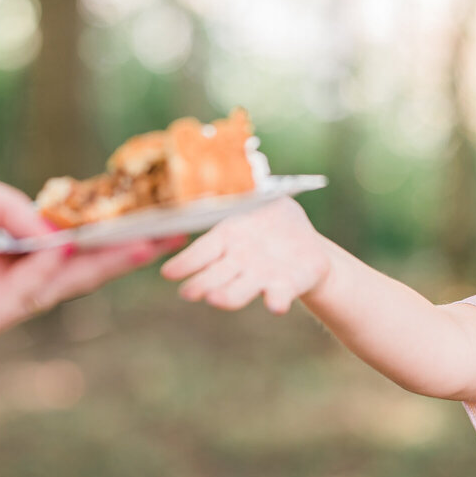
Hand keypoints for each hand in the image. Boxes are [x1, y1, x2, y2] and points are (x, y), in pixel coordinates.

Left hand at [0, 170, 183, 347]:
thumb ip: (15, 209)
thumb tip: (58, 227)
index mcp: (10, 254)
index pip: (70, 250)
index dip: (109, 238)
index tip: (151, 221)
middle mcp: (7, 286)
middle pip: (75, 275)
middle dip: (120, 258)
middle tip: (165, 239)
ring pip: (54, 291)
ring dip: (92, 267)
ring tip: (130, 242)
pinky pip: (18, 300)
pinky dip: (43, 277)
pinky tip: (63, 254)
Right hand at [160, 198, 329, 312]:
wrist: (306, 248)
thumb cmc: (273, 219)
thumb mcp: (259, 199)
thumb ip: (245, 194)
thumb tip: (228, 171)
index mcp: (227, 240)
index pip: (202, 251)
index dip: (186, 262)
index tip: (169, 273)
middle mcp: (239, 263)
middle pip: (217, 275)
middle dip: (203, 283)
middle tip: (188, 292)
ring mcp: (262, 277)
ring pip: (241, 289)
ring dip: (230, 295)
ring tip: (217, 300)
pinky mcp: (286, 286)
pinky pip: (280, 294)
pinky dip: (277, 300)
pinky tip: (275, 305)